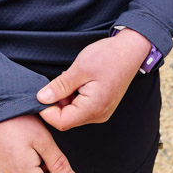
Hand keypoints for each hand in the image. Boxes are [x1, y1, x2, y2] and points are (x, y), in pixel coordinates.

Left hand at [36, 29, 152, 130]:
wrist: (131, 50)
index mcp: (93, 108)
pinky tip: (78, 81)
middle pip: (66, 119)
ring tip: (71, 78)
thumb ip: (60, 86)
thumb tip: (41, 98)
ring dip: (65, 98)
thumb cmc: (108, 56)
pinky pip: (81, 107)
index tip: (41, 94)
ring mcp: (101, 111)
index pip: (61, 122)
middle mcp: (98, 115)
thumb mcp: (79, 68)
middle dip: (56, 102)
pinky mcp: (101, 105)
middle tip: (59, 81)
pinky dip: (74, 96)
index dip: (47, 111)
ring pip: (73, 113)